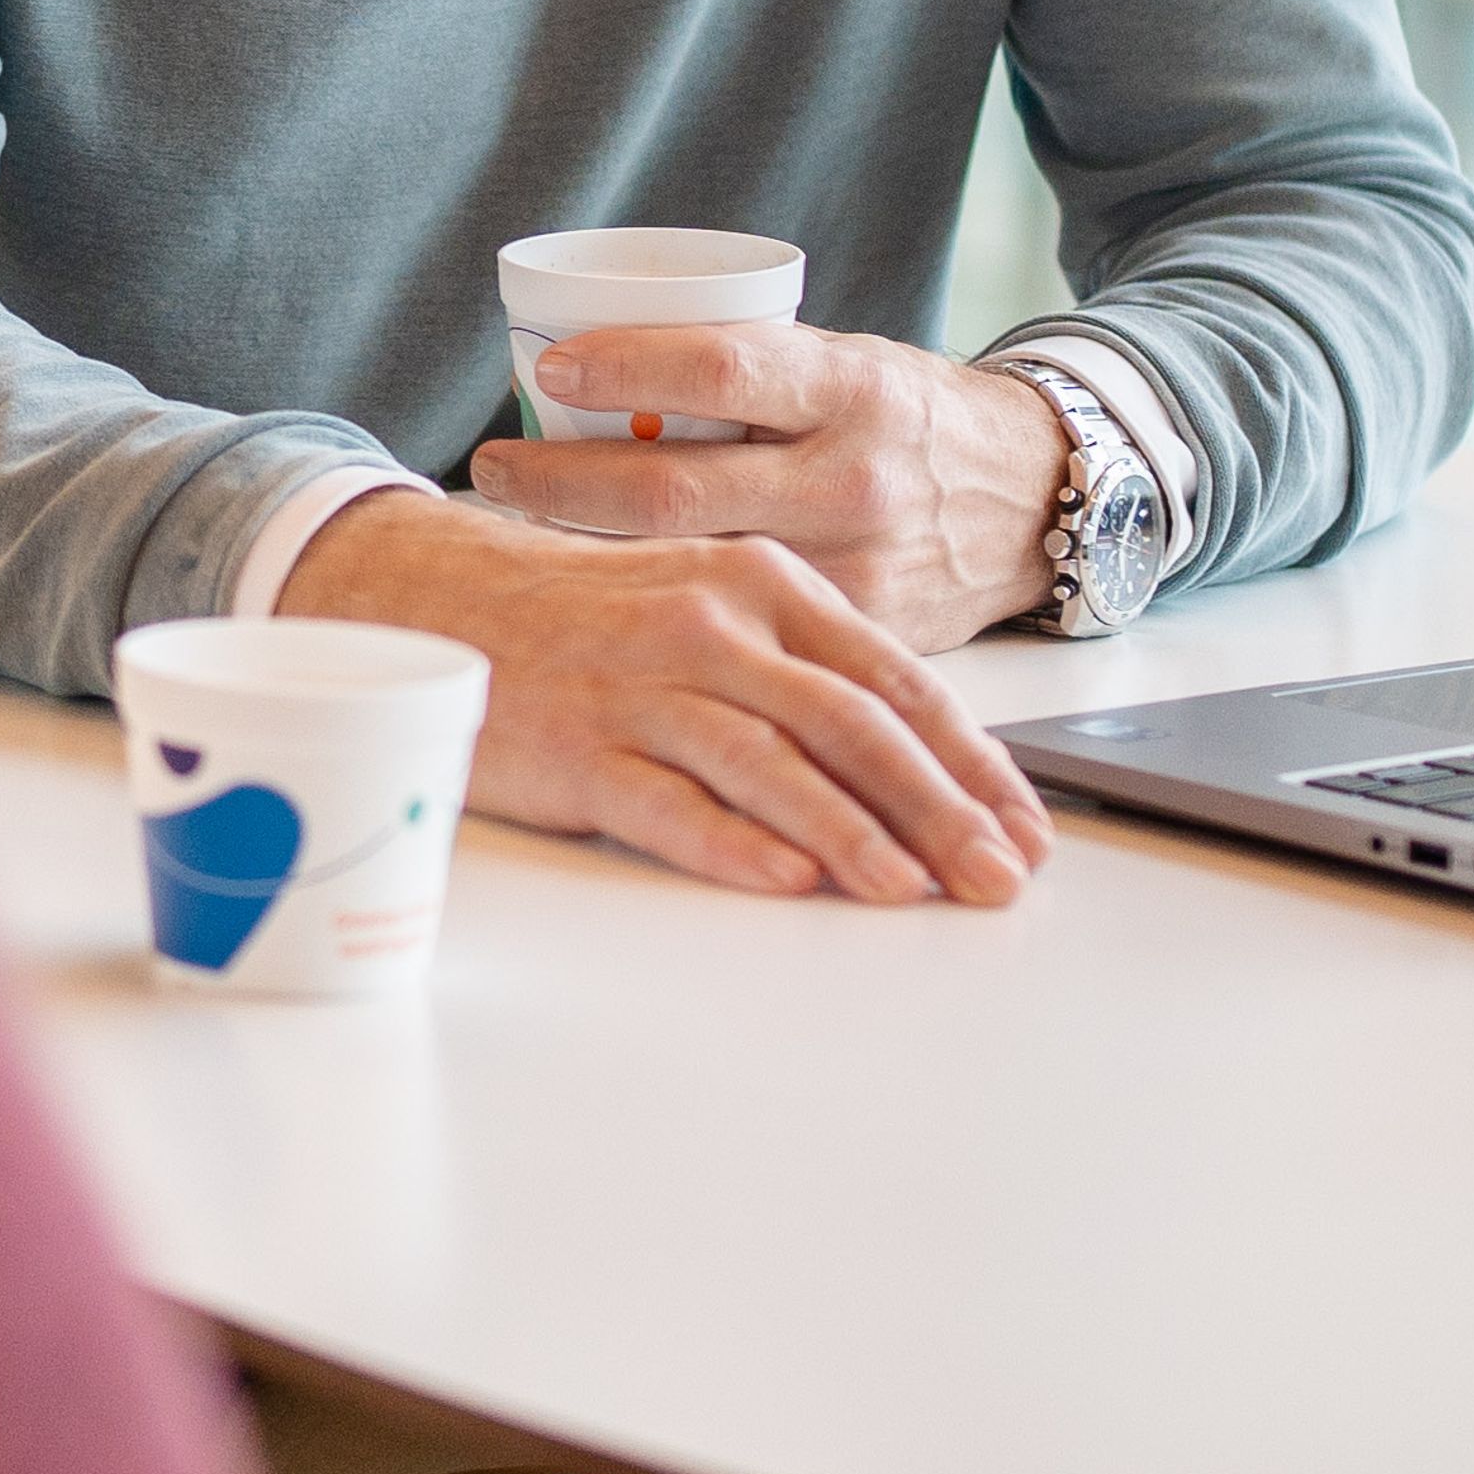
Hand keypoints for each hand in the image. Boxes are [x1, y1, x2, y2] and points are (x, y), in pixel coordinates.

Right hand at [276, 484, 1051, 909]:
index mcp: (764, 584)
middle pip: (851, 723)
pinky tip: (788, 883)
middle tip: (997, 876)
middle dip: (940, 808)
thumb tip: (920, 767)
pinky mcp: (581, 746)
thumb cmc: (600, 619)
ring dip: (852, 833)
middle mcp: (713, 625)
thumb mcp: (715, 606)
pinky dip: (735, 845)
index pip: (895, 678)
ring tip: (913, 889)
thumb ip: (807, 670)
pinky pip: (671, 802)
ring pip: (772, 763)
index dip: (972, 759)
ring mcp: (645, 685)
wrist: (447, 602)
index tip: (1026, 825)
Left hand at [469, 325, 1069, 657]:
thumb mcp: (844, 367)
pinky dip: (660, 613)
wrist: (1029, 498)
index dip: (628, 365)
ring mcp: (854, 566)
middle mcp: (852, 477)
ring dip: (590, 553)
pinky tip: (602, 601)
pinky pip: (741, 632)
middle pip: (678, 490)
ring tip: (520, 526)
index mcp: (849, 387)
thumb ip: (750, 376)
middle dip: (564, 482)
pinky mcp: (856, 636)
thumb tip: (596, 369)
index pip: (723, 368)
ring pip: (691, 571)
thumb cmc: (906, 417)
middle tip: (493, 464)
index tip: (550, 363)